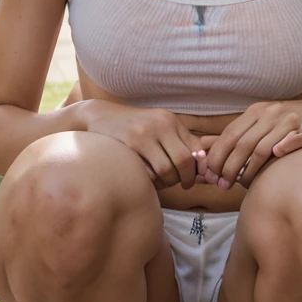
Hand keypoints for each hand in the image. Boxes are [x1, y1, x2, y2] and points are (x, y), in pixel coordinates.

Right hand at [83, 99, 204, 190]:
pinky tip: (147, 179)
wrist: (100, 116)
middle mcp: (160, 124)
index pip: (196, 149)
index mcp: (171, 121)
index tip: (193, 179)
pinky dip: (150, 181)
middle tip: (181, 185)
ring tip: (162, 182)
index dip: (199, 169)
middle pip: (184, 160)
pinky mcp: (128, 144)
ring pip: (166, 169)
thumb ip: (180, 143)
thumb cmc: (134, 127)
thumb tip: (202, 170)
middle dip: (185, 178)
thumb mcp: (159, 128)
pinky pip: (147, 172)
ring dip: (167, 182)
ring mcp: (143, 133)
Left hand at [195, 100, 301, 189]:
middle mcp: (272, 114)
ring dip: (251, 168)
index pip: (230, 135)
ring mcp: (292, 121)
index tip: (212, 175)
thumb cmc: (286, 124)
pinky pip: (295, 139)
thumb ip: (236, 136)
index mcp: (256, 112)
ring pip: (265, 146)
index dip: (218, 156)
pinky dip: (284, 147)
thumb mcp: (259, 124)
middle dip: (230, 167)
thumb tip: (204, 150)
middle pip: (244, 143)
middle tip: (223, 185)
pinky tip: (276, 158)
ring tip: (242, 184)